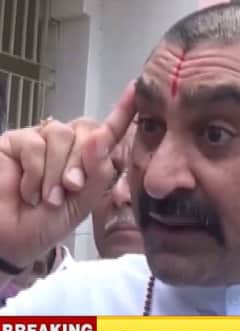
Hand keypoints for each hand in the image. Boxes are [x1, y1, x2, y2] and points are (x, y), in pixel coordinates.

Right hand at [0, 82, 135, 267]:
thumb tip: (100, 137)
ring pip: (62, 134)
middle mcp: (67, 145)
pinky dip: (36, 172)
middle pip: (86, 131)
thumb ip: (97, 172)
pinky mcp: (15, 141)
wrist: (12, 240)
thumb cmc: (48, 223)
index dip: (122, 112)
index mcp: (88, 159)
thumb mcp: (83, 202)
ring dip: (57, 171)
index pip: (108, 132)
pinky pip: (34, 143)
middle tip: (71, 188)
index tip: (135, 90)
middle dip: (82, 162)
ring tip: (48, 197)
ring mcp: (40, 140)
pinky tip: (29, 192)